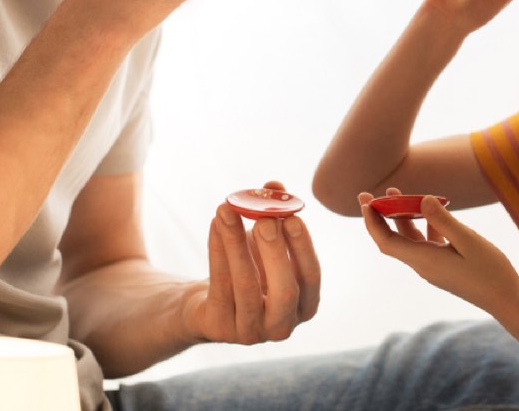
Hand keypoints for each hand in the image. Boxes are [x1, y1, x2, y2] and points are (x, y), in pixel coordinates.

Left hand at [185, 181, 320, 344]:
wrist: (208, 307)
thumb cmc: (248, 270)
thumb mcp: (265, 245)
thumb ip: (275, 215)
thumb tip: (274, 186)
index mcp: (304, 306)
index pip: (311, 277)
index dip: (303, 247)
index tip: (292, 217)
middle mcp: (282, 326)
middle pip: (284, 290)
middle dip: (275, 251)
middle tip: (264, 219)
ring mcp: (251, 332)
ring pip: (246, 285)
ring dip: (236, 242)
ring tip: (228, 208)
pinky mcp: (220, 328)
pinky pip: (219, 284)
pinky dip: (217, 250)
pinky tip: (215, 222)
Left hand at [358, 189, 518, 312]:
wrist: (506, 299)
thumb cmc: (489, 271)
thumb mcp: (468, 241)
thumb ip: (443, 221)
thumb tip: (422, 199)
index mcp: (424, 260)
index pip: (386, 241)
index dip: (372, 222)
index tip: (365, 201)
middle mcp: (423, 265)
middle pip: (392, 239)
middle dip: (378, 217)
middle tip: (366, 194)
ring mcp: (433, 266)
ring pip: (408, 239)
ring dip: (400, 217)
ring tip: (396, 193)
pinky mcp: (443, 266)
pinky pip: (425, 243)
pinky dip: (422, 225)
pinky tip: (431, 210)